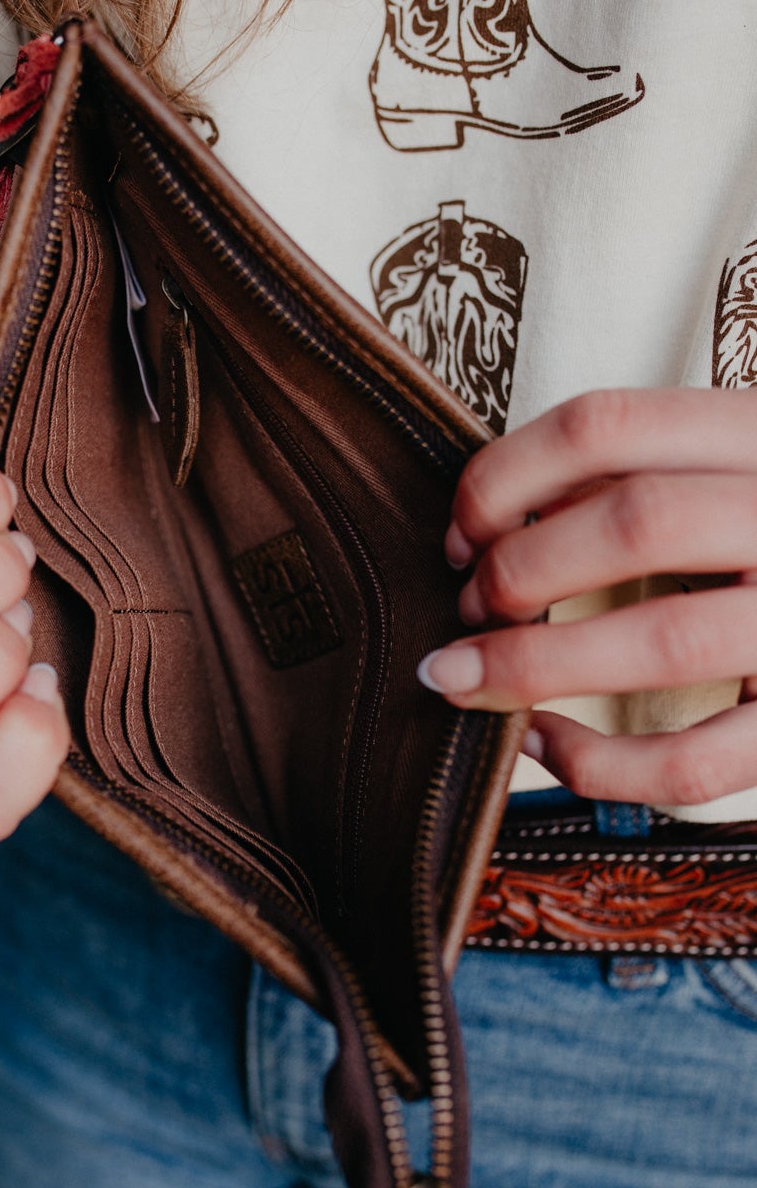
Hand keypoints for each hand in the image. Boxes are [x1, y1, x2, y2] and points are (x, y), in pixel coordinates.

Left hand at [417, 387, 756, 805]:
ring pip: (664, 641)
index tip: (459, 531)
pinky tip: (541, 742)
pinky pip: (697, 762)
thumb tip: (495, 518)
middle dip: (517, 571)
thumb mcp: (736, 468)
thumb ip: (646, 470)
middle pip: (632, 525)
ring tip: (464, 675)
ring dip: (532, 665)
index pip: (607, 424)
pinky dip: (598, 763)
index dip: (502, 478)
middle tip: (468, 606)